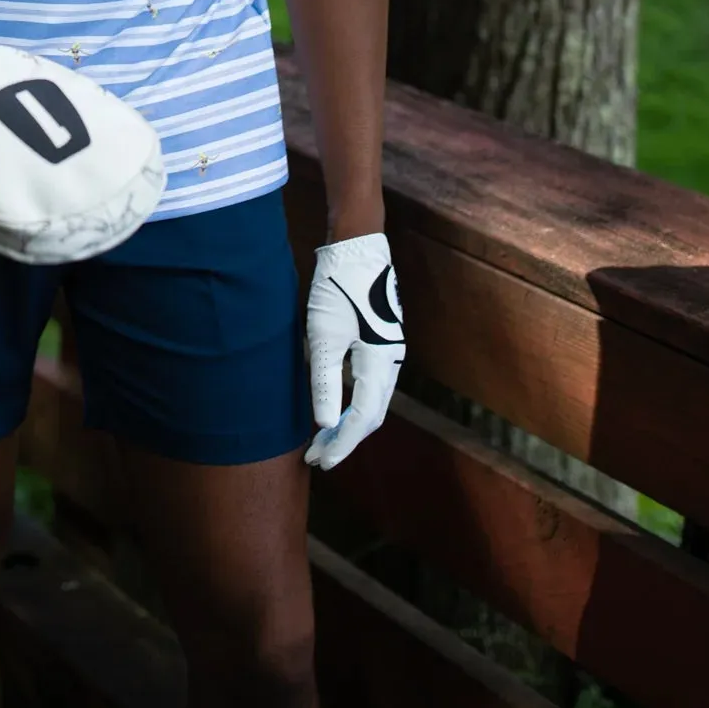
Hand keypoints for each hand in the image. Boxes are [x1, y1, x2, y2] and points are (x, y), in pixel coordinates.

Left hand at [305, 231, 403, 470]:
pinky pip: (369, 383)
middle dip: (345, 438)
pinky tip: (332, 405)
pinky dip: (352, 401)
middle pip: (372, 414)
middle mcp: (392, 361)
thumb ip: (325, 381)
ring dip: (348, 422)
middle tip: (316, 456)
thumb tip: (325, 425)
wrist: (357, 246)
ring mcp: (389, 350)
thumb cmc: (339, 287)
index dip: (342, 444)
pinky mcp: (380, 341)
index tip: (319, 462)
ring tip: (320, 438)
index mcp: (382, 363)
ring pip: (372, 400)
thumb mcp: (324, 335)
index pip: (364, 418)